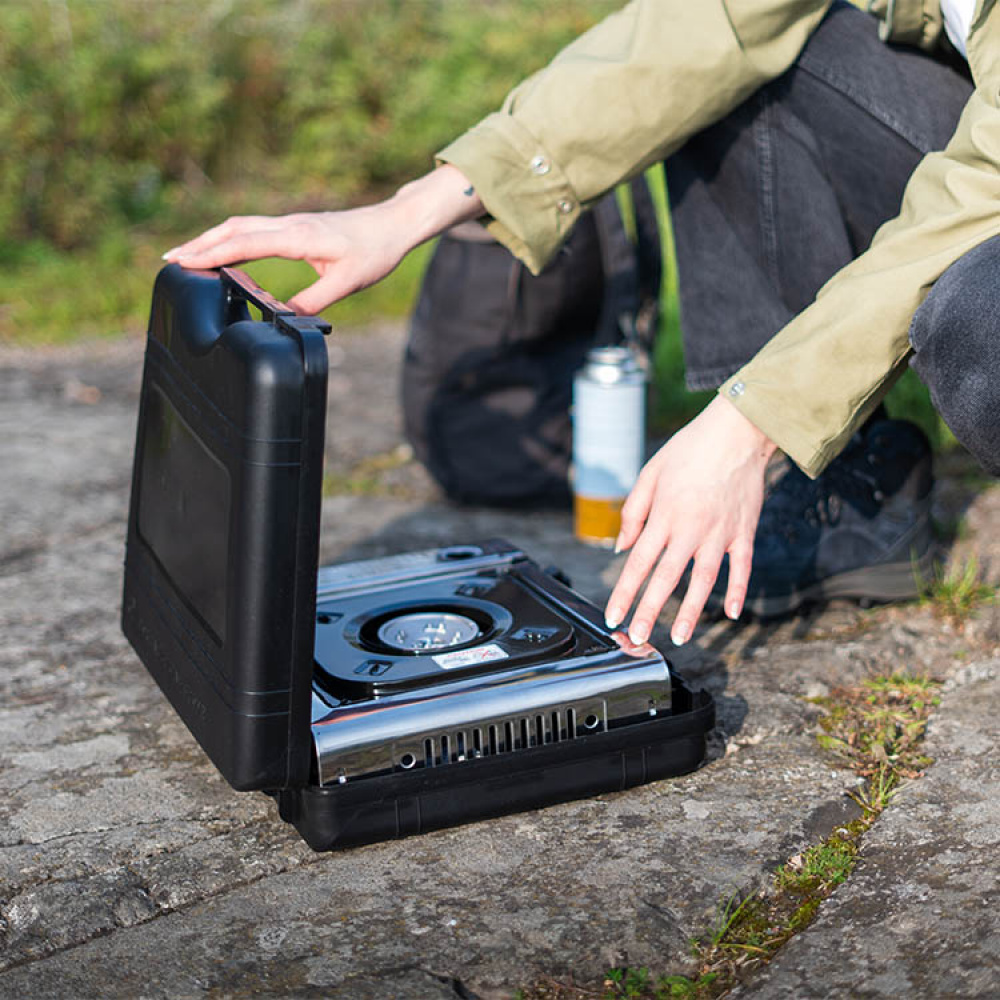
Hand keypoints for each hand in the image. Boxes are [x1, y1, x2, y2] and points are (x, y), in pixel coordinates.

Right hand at [162, 165, 483, 314]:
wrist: (391, 226)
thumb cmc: (373, 253)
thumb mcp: (346, 283)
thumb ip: (314, 301)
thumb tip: (285, 318)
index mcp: (298, 236)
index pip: (245, 242)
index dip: (212, 252)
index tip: (184, 261)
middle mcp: (288, 224)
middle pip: (234, 229)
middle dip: (201, 243)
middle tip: (170, 260)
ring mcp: (290, 222)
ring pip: (241, 225)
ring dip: (212, 239)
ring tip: (185, 256)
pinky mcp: (294, 226)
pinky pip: (253, 229)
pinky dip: (231, 239)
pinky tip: (221, 252)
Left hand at [604, 396, 776, 645]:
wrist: (736, 431)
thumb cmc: (688, 450)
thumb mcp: (650, 473)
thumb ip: (633, 512)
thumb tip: (622, 548)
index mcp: (664, 515)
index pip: (638, 562)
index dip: (624, 592)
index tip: (613, 616)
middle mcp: (690, 528)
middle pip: (666, 578)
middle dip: (649, 611)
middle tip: (638, 638)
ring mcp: (719, 532)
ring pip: (703, 580)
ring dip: (690, 610)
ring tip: (680, 637)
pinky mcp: (743, 531)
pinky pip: (741, 567)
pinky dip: (737, 590)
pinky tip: (729, 612)